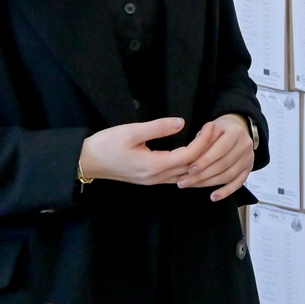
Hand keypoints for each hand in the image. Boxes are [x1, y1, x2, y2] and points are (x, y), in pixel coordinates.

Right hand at [78, 117, 218, 187]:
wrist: (85, 162)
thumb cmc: (105, 145)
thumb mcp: (131, 131)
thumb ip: (158, 128)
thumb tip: (181, 123)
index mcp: (153, 166)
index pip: (189, 156)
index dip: (204, 141)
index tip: (211, 125)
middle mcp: (157, 177)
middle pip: (192, 167)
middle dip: (208, 150)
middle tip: (219, 132)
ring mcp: (154, 181)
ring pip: (187, 175)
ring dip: (202, 160)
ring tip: (213, 143)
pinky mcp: (150, 179)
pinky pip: (178, 176)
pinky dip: (191, 167)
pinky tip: (198, 158)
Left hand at [178, 114, 257, 201]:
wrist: (236, 131)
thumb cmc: (218, 131)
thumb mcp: (209, 129)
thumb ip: (201, 141)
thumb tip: (188, 159)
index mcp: (235, 132)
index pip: (221, 148)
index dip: (205, 160)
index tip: (190, 169)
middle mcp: (245, 145)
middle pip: (224, 164)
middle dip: (202, 174)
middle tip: (184, 181)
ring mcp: (248, 158)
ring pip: (229, 175)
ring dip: (209, 183)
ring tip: (191, 186)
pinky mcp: (249, 169)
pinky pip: (238, 183)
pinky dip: (226, 192)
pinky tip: (213, 197)